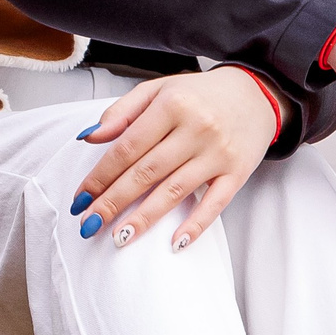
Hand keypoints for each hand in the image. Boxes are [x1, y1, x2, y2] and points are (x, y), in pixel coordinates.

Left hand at [73, 69, 278, 250]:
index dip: (101, 174)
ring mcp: (217, 153)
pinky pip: (215, 204)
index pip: (127, 147)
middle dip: (114, 200)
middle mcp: (195, 129)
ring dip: (145, 218)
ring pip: (175, 191)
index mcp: (171, 105)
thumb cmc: (198, 94)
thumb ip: (121, 112)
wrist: (255, 94)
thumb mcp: (157, 90)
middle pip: (146, 172)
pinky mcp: (238, 173)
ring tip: (119, 237)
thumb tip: (89, 136)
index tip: (80, 197)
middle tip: (89, 223)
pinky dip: (196, 225)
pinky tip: (175, 243)